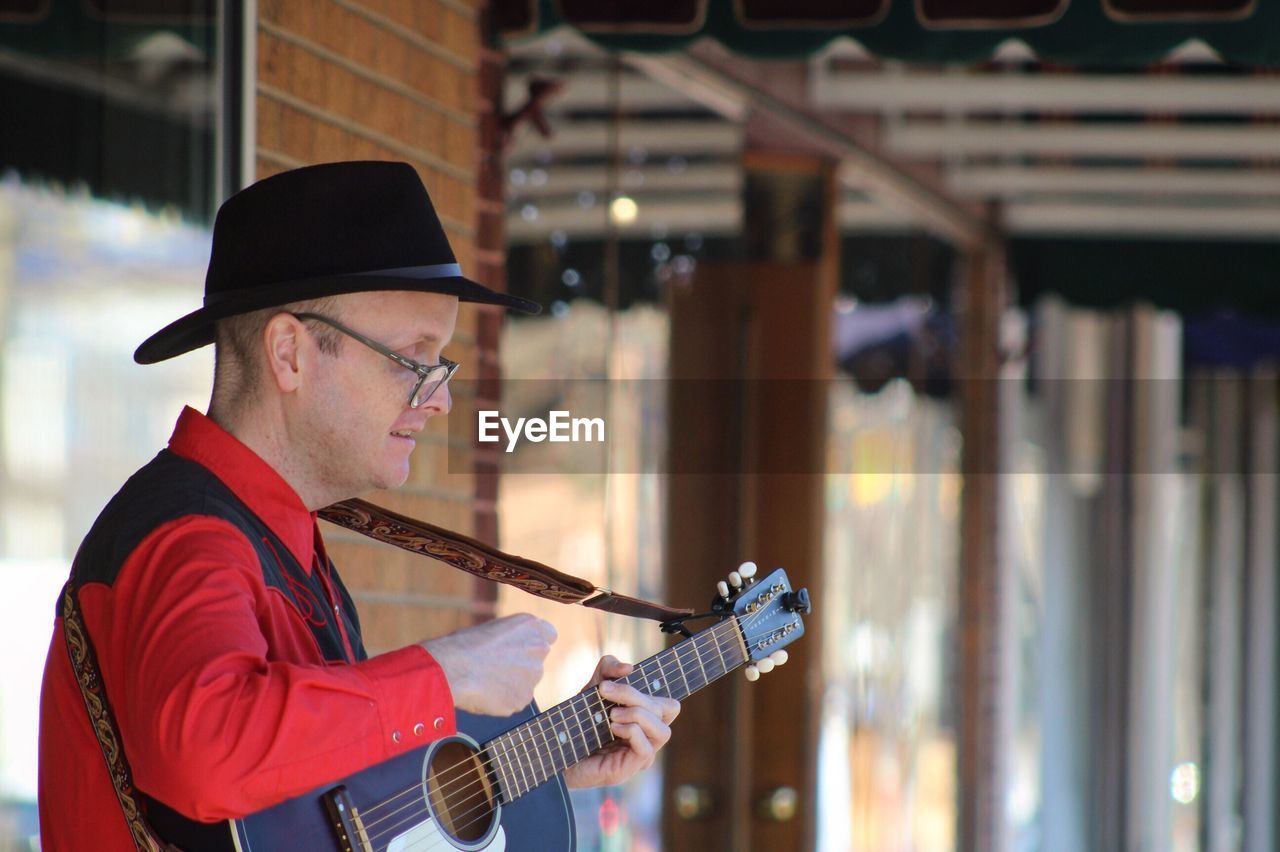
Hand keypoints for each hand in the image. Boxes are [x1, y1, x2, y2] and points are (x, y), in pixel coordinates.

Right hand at [420, 614, 555, 716]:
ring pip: (525, 682)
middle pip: (536, 661)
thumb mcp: (494, 629)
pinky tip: (486, 693)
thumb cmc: (464, 645)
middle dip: (521, 666)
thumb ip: (512, 639)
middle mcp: (539, 649)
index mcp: (531, 626)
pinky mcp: (524, 698)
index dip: (533, 644)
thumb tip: (513, 650)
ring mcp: (534, 676)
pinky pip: (515, 700)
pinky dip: (503, 700)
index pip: (549, 635)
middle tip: (495, 669)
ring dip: (511, 684)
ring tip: (486, 681)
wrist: (453, 669)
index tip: (521, 650)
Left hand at [563, 656, 679, 788]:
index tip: (625, 678)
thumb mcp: (593, 687)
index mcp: (646, 721)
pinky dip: (631, 732)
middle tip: (604, 690)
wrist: (556, 749)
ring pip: (663, 731)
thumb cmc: (579, 720)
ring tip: (611, 714)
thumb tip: (629, 668)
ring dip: (638, 715)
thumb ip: (609, 669)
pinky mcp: (629, 769)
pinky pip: (646, 749)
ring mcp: (641, 756)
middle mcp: (648, 738)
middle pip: (666, 711)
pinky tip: (612, 727)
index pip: (670, 706)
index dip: (654, 689)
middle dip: (634, 695)